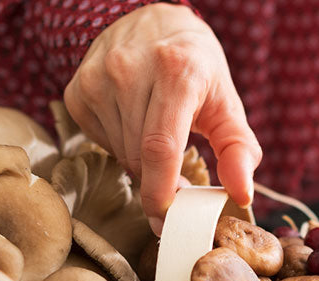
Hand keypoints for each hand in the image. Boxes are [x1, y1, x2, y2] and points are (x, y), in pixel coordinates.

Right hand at [64, 3, 260, 234]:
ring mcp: (97, 78)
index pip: (160, 147)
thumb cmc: (196, 69)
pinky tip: (133, 122)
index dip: (162, 192)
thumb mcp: (227, 103)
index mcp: (177, 70)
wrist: (152, 23)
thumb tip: (242, 193)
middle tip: (176, 183)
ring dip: (141, 164)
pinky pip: (99, 142)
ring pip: (119, 153)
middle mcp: (130, 69)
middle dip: (158, 182)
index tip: (168, 220)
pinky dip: (119, 146)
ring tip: (157, 138)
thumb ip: (240, 150)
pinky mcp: (77, 90)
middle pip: (139, 157)